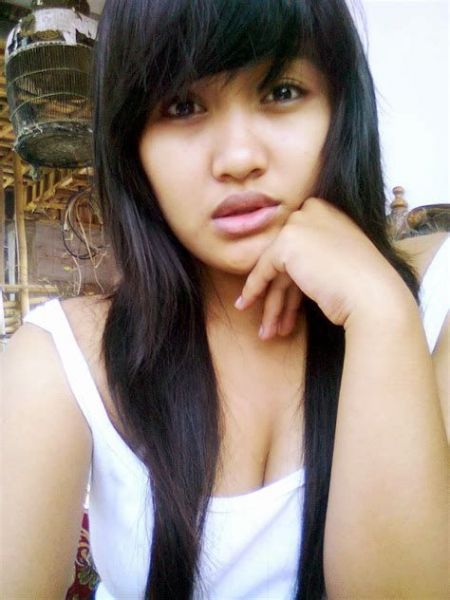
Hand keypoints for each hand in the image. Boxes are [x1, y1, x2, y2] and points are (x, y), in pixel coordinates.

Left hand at [235, 197, 409, 338]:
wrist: (374, 297)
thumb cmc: (365, 288)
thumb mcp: (339, 262)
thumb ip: (314, 258)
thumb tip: (290, 273)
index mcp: (329, 212)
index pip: (300, 247)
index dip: (291, 280)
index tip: (286, 303)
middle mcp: (314, 211)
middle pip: (287, 259)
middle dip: (279, 295)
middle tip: (273, 323)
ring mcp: (300, 224)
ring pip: (276, 269)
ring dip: (271, 303)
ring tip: (267, 331)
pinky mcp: (288, 242)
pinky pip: (263, 270)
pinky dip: (253, 290)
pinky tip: (245, 306)